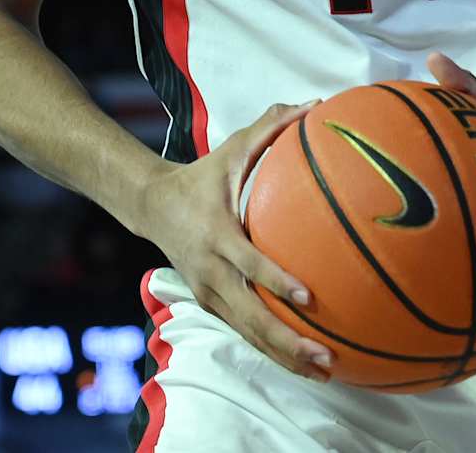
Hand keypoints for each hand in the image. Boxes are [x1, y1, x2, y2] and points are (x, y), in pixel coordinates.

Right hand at [138, 101, 333, 380]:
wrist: (150, 206)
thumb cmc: (202, 175)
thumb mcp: (231, 148)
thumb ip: (271, 126)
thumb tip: (315, 104)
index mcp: (218, 236)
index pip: (250, 264)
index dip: (277, 282)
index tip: (308, 297)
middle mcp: (212, 272)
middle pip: (251, 317)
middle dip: (287, 341)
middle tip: (326, 355)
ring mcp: (209, 294)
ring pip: (249, 335)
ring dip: (285, 356)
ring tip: (324, 372)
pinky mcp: (211, 304)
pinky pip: (245, 333)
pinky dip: (273, 351)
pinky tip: (305, 364)